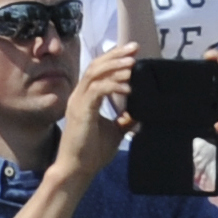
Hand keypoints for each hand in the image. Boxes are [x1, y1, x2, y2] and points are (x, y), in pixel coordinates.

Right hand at [54, 42, 141, 187]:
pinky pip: (96, 92)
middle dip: (116, 55)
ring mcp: (77, 103)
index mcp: (86, 98)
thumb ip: (125, 118)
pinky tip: (128, 86)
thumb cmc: (93, 151)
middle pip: (95, 66)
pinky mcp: (80, 112)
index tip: (134, 52)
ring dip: (115, 67)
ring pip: (94, 75)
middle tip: (134, 48)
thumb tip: (140, 111)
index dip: (115, 58)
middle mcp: (79, 96)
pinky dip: (112, 86)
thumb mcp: (115, 130)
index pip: (98, 70)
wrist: (79, 169)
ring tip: (132, 63)